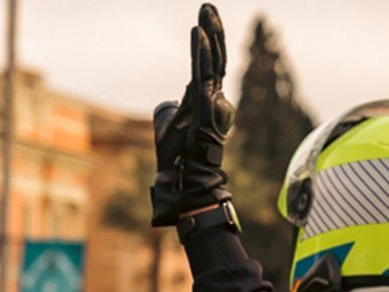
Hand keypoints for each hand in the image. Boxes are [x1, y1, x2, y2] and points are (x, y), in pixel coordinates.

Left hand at [150, 3, 235, 226]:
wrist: (184, 176)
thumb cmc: (178, 157)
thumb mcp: (173, 124)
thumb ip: (175, 107)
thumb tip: (171, 101)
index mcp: (210, 103)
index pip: (210, 67)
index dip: (209, 45)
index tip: (204, 23)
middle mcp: (216, 100)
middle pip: (217, 59)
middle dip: (214, 31)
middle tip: (208, 7)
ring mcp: (213, 102)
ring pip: (212, 62)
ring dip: (209, 33)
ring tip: (206, 10)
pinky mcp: (205, 105)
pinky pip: (202, 73)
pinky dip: (200, 52)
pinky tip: (198, 32)